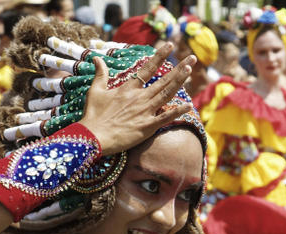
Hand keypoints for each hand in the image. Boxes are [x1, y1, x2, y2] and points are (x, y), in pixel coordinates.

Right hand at [79, 44, 195, 154]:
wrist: (94, 136)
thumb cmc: (93, 115)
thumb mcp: (95, 91)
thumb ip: (100, 74)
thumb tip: (97, 57)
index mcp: (128, 88)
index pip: (147, 68)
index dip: (160, 56)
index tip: (169, 45)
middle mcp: (139, 97)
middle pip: (163, 80)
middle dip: (179, 68)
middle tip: (192, 59)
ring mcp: (145, 111)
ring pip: (166, 94)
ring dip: (180, 82)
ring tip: (190, 71)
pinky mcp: (147, 126)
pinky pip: (166, 117)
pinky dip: (177, 112)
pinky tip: (189, 105)